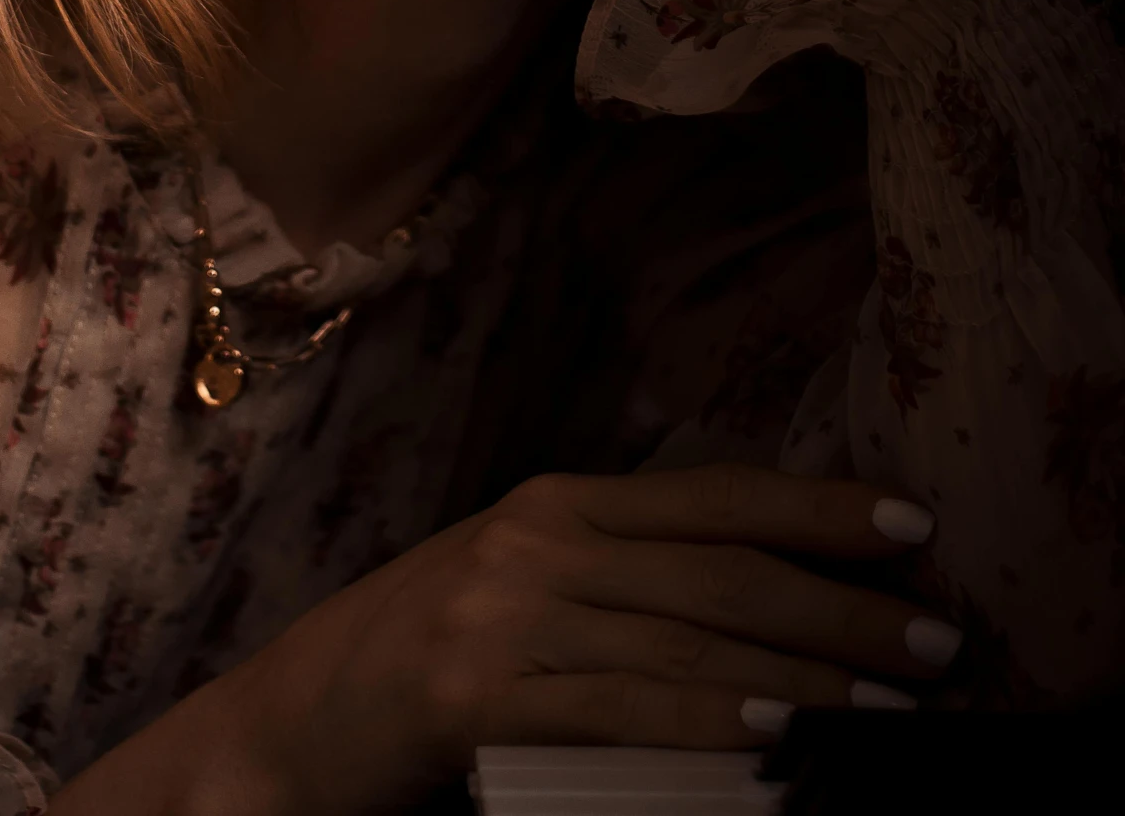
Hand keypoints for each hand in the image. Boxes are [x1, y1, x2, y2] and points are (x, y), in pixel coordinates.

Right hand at [52, 463, 959, 815]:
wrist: (294, 722)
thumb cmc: (427, 654)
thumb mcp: (526, 584)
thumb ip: (626, 576)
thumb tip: (767, 596)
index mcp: (559, 501)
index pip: (714, 495)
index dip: (817, 508)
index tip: (913, 528)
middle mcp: (539, 539)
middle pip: (719, 568)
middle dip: (840, 606)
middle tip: (937, 643)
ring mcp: (504, 613)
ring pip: (685, 640)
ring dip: (803, 675)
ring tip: (889, 705)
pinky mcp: (476, 695)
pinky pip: (615, 707)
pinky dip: (701, 721)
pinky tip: (772, 736)